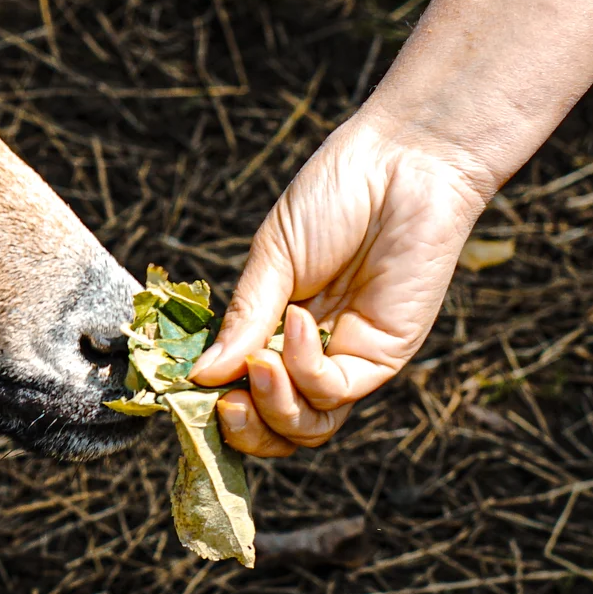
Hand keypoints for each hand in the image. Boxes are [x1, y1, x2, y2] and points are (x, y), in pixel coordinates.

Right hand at [190, 111, 496, 456]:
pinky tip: (297, 320)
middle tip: (224, 402)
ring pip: (308, 426)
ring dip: (274, 407)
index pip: (245, 390)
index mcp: (278, 328)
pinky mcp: (383, 357)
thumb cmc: (336, 196)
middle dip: (244, 428)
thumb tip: (198, 376)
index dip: (218, 404)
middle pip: (278, 427)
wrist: (402, 165)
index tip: (190, 389)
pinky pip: (334, 391)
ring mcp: (349, 358)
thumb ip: (241, 320)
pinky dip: (303, 367)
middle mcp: (313, 353)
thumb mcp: (272, 258)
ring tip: (259, 365)